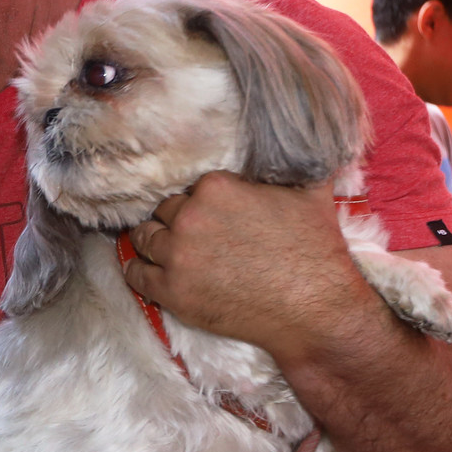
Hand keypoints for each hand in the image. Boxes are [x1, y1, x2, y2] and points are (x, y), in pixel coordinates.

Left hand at [122, 172, 370, 360]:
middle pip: (165, 211)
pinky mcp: (171, 291)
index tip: (213, 215)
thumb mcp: (311, 192)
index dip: (203, 201)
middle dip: (176, 220)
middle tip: (191, 234)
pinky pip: (136, 274)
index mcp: (216, 188)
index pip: (192, 187)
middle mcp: (189, 218)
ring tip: (163, 248)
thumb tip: (298, 143)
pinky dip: (139, 270)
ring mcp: (176, 256)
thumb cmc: (315, 251)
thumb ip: (293, 164)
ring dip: (153, 241)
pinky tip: (145, 269)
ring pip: (144, 237)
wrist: (315, 309)